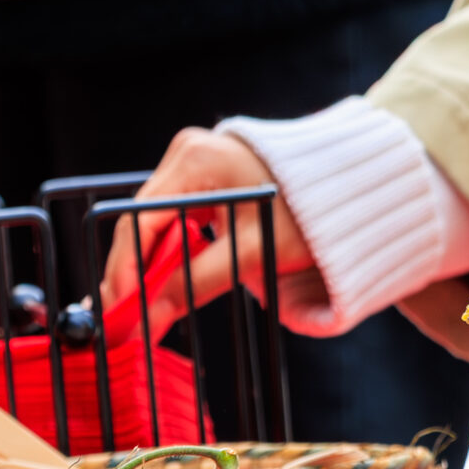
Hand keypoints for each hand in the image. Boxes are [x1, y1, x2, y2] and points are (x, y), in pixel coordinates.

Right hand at [100, 128, 327, 339]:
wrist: (349, 188)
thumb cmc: (309, 216)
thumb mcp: (253, 253)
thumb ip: (198, 282)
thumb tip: (152, 316)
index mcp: (196, 161)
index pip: (139, 220)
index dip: (125, 268)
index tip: (119, 308)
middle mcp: (187, 152)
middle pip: (140, 219)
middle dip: (132, 270)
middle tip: (121, 316)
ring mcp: (193, 160)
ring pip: (153, 219)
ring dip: (147, 263)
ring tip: (137, 306)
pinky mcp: (203, 174)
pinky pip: (171, 215)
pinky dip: (166, 248)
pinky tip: (160, 280)